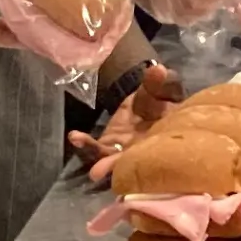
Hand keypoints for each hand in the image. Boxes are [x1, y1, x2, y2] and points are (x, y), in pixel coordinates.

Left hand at [73, 63, 176, 182]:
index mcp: (162, 139)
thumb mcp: (165, 88)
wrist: (153, 102)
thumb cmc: (165, 100)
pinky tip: (75, 136)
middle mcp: (142, 150)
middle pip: (129, 161)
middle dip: (113, 165)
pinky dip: (85, 143)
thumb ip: (160, 83)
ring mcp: (122, 150)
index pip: (154, 152)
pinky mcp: (107, 143)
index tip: (135, 159)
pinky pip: (96, 147)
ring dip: (93, 152)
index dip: (144, 159)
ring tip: (77, 139)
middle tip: (97, 171)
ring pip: (109, 156)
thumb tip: (158, 69)